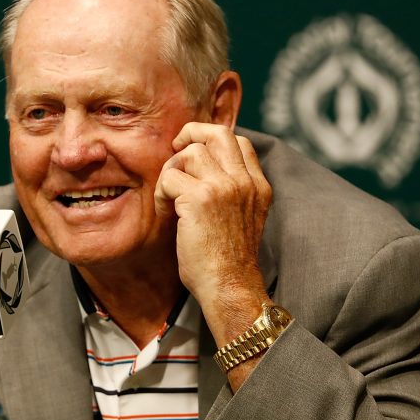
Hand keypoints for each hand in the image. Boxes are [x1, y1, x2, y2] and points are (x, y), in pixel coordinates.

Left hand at [155, 123, 272, 344]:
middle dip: (191, 133)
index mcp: (258, 186)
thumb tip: (201, 174)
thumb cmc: (228, 262)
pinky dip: (161, 193)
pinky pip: (170, 177)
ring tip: (169, 197)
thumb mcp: (244, 220)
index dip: (212, 141)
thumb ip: (233, 194)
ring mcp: (224, 187)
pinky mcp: (199, 198)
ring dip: (171, 171)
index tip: (195, 155)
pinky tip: (165, 213)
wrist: (230, 287)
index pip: (240, 142)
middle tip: (175, 151)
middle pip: (218, 133)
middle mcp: (244, 182)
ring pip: (190, 152)